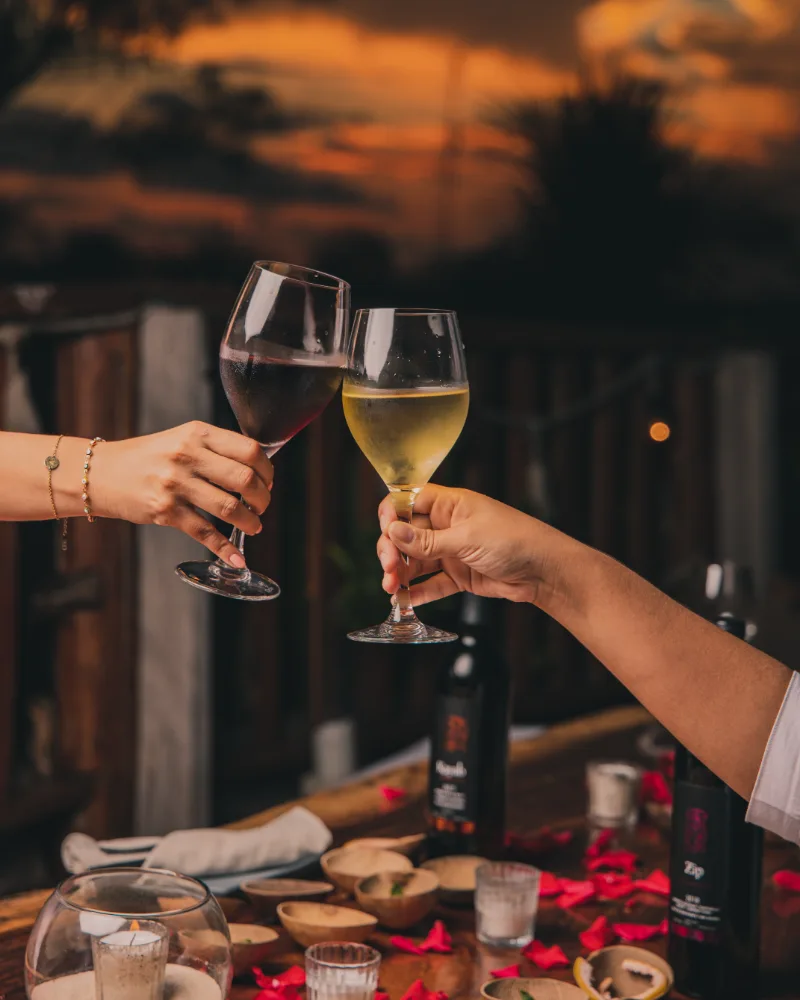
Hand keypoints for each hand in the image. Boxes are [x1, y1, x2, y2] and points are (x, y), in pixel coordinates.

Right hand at [93, 421, 271, 566]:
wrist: (101, 473)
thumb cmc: (147, 457)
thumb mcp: (181, 439)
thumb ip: (214, 449)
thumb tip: (255, 470)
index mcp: (197, 433)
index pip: (250, 450)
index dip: (267, 470)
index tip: (267, 481)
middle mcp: (187, 456)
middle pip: (245, 479)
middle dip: (262, 498)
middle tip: (261, 506)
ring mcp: (175, 484)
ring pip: (229, 507)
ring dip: (249, 522)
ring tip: (252, 526)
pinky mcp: (165, 511)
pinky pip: (204, 533)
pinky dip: (225, 549)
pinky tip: (237, 558)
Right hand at [377, 485, 570, 607]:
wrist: (544, 570)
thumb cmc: (514, 539)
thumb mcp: (467, 538)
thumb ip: (428, 540)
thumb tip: (393, 532)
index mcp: (449, 504)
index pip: (408, 501)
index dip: (392, 514)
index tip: (386, 530)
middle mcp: (447, 526)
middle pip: (406, 535)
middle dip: (392, 550)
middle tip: (389, 568)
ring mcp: (452, 551)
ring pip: (415, 561)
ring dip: (401, 574)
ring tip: (392, 589)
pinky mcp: (459, 575)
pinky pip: (432, 583)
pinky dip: (418, 592)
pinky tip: (406, 600)